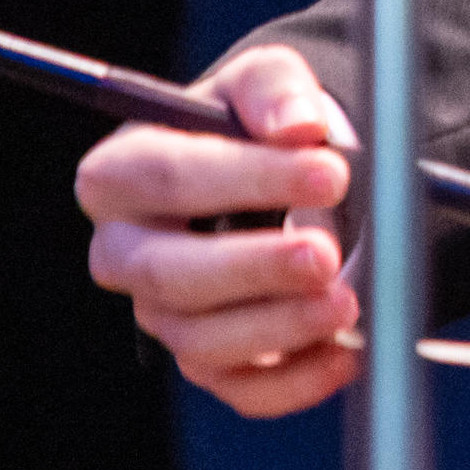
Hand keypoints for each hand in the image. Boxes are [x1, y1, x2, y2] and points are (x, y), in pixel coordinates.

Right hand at [76, 43, 360, 416]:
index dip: (247, 177)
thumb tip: (300, 125)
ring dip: (278, 327)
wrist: (280, 178)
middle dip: (254, 267)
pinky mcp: (208, 361)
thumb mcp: (264, 82)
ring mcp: (163, 314)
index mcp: (121, 176)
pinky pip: (241, 388)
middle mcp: (128, 253)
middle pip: (170, 274)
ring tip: (347, 303)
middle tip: (326, 254)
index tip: (329, 173)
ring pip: (201, 341)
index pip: (167, 178)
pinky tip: (347, 355)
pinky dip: (295, 382)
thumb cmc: (257, 127)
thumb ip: (276, 89)